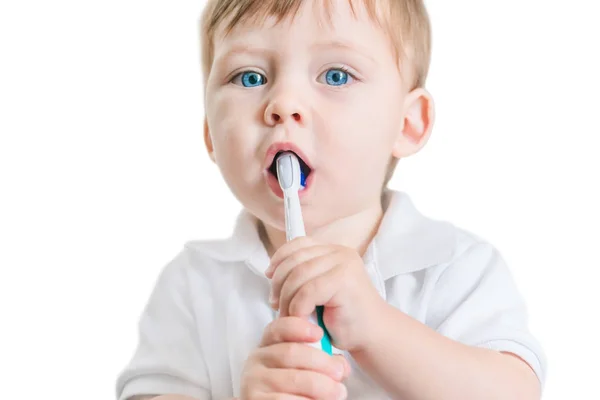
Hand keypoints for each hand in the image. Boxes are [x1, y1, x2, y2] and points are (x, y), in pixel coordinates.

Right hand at [240, 316, 349, 399]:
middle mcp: (257, 359)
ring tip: (338, 392)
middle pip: (291, 352)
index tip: (320, 333)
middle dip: (321, 362)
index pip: (279, 328)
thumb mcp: (306, 371)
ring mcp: (253, 381)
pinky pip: (285, 399)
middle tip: (340, 373)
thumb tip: (341, 365)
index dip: (299, 327)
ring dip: (322, 386)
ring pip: (294, 379)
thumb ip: (325, 363)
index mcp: (268, 345)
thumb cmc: (294, 390)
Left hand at [266, 237, 385, 352]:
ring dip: (287, 299)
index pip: (298, 244)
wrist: (371, 336)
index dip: (279, 258)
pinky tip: (302, 319)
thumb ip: (302, 276)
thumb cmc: (342, 317)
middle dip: (279, 284)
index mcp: (332, 250)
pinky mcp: (344, 280)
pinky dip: (298, 308)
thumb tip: (271, 271)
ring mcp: (343, 264)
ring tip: (288, 315)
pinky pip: (307, 291)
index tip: (269, 276)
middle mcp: (339, 252)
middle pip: (294, 260)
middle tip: (277, 304)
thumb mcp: (318, 290)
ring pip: (298, 276)